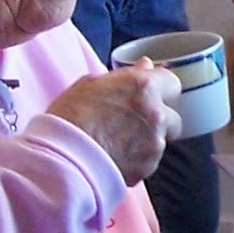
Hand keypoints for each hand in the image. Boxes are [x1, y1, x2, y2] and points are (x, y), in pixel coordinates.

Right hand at [45, 60, 180, 185]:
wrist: (60, 158)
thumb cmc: (68, 118)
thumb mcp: (90, 84)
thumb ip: (125, 76)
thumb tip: (145, 66)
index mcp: (144, 87)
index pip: (172, 82)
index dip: (160, 89)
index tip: (150, 94)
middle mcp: (156, 113)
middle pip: (173, 115)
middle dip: (158, 118)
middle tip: (132, 122)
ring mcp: (155, 142)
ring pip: (161, 139)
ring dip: (147, 139)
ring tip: (118, 142)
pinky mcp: (148, 167)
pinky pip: (150, 160)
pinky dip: (138, 159)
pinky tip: (117, 156)